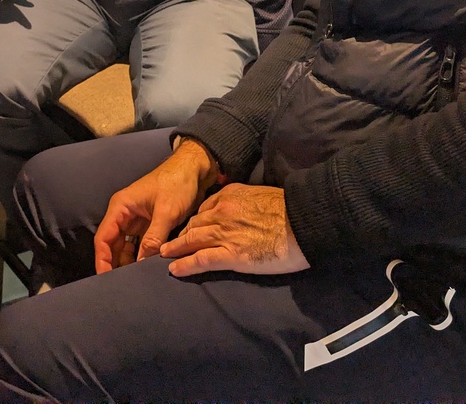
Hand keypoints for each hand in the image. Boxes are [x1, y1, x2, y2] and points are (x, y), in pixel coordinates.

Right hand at [93, 138, 218, 272]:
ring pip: (126, 247)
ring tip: (134, 282)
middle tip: (121, 287)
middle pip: (113, 245)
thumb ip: (154, 239)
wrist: (194, 169)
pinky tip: (146, 270)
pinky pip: (140, 245)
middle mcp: (124, 214)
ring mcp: (136, 220)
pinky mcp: (149, 224)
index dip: (102, 260)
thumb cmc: (177, 184)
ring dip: (129, 263)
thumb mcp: (166, 212)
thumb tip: (143, 265)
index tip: (106, 280)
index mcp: (120, 207)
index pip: (103, 238)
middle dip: (115, 265)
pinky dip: (141, 257)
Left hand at [159, 184, 310, 277]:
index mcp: (229, 195)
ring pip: (191, 240)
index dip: (194, 220)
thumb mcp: (262, 196)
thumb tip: (246, 211)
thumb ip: (247, 203)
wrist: (302, 221)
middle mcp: (221, 212)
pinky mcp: (231, 255)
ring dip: (175, 249)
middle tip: (168, 243)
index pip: (205, 208)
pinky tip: (174, 270)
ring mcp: (223, 233)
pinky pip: (200, 260)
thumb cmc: (290, 209)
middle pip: (193, 224)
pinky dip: (185, 265)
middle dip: (180, 234)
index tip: (188, 227)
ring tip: (164, 255)